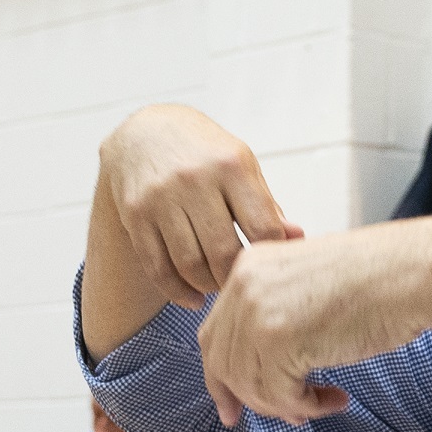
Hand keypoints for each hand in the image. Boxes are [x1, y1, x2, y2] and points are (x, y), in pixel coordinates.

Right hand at [99, 105, 301, 308]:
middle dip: (235, 279)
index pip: (262, 227)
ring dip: (208, 287)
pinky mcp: (135, 214)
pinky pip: (157, 267)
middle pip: (224, 253)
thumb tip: (296, 238)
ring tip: (217, 286)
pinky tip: (193, 298)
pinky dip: (177, 292)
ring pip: (190, 265)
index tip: (268, 266)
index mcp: (231, 165)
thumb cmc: (204, 154)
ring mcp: (161, 198)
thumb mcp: (241, 166)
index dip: (269, 255)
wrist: (144, 133)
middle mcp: (195, 180)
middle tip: (241, 286)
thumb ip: (266, 205)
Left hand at [197, 218, 431, 426]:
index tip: (231, 405)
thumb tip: (257, 372)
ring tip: (321, 402)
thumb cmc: (378, 278)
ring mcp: (258, 313)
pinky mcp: (279, 341)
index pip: (214, 334)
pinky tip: (336, 396)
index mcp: (248, 267)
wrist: (411, 272)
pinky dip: (309, 406)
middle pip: (223, 364)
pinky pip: (280, 396)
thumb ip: (274, 315)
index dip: (221, 376)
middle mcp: (244, 286)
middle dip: (250, 399)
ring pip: (250, 386)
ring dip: (287, 405)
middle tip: (283, 416)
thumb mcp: (307, 286)